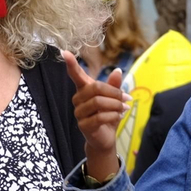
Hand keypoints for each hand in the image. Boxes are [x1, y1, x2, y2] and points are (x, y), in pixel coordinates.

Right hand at [63, 50, 130, 178]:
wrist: (105, 138)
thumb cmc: (107, 115)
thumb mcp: (114, 99)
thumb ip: (114, 86)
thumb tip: (118, 71)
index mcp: (84, 90)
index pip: (76, 75)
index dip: (71, 64)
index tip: (64, 52)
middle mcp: (78, 100)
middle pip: (95, 88)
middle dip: (114, 92)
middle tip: (127, 98)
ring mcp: (79, 113)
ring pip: (98, 102)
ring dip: (115, 105)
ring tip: (124, 108)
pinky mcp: (83, 125)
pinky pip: (99, 117)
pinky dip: (113, 115)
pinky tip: (120, 116)